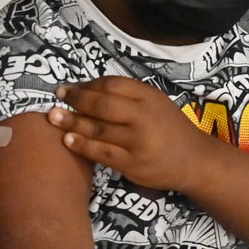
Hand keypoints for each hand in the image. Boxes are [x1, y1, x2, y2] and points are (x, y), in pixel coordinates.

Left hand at [49, 77, 219, 192]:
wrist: (195, 161)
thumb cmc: (171, 130)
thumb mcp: (156, 103)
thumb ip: (129, 96)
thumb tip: (88, 90)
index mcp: (149, 97)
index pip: (112, 85)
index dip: (87, 85)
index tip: (70, 88)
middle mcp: (143, 117)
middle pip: (102, 104)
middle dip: (76, 99)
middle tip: (57, 97)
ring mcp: (138, 142)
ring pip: (98, 129)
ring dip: (72, 122)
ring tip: (53, 117)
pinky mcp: (133, 164)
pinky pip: (101, 153)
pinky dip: (82, 145)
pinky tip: (67, 140)